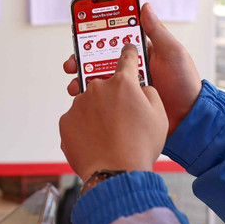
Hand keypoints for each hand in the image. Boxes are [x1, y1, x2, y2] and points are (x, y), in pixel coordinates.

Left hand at [59, 43, 167, 179]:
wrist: (115, 173)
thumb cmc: (140, 146)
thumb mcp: (159, 116)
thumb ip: (149, 93)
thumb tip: (140, 88)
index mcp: (122, 83)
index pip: (127, 58)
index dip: (129, 53)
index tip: (127, 50)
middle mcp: (97, 88)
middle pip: (105, 85)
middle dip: (113, 97)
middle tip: (121, 117)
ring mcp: (78, 105)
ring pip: (89, 104)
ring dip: (97, 114)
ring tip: (109, 136)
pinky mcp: (65, 122)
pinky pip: (77, 120)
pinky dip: (85, 128)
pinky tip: (96, 142)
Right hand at [64, 3, 201, 137]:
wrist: (189, 118)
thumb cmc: (184, 83)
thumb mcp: (172, 52)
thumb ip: (156, 31)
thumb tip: (145, 7)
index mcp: (141, 53)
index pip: (115, 38)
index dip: (98, 33)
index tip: (84, 29)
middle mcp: (130, 68)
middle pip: (100, 59)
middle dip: (83, 58)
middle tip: (73, 61)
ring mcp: (126, 86)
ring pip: (99, 79)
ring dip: (84, 78)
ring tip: (75, 82)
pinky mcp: (124, 104)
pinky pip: (105, 98)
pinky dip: (93, 97)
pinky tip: (85, 98)